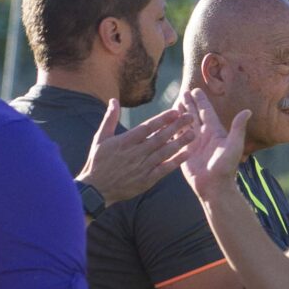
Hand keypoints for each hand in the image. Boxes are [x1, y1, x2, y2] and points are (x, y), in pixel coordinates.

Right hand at [79, 99, 195, 205]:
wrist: (96, 189)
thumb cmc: (98, 162)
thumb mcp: (100, 138)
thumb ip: (110, 118)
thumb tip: (114, 100)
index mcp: (125, 141)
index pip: (147, 127)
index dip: (163, 119)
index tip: (176, 111)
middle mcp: (135, 153)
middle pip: (160, 137)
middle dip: (176, 126)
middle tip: (190, 117)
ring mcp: (142, 167)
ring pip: (164, 152)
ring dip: (180, 142)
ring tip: (193, 133)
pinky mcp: (146, 180)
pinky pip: (164, 169)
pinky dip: (175, 161)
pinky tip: (186, 154)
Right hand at [180, 91, 250, 198]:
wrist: (214, 186)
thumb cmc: (226, 167)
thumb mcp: (234, 145)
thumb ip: (237, 128)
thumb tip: (247, 111)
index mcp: (215, 131)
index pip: (206, 112)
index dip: (201, 101)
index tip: (196, 90)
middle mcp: (204, 135)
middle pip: (195, 115)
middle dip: (189, 103)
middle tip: (183, 91)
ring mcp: (193, 143)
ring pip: (185, 124)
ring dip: (180, 113)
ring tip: (174, 103)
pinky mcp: (185, 152)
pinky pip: (177, 137)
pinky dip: (173, 128)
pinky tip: (167, 122)